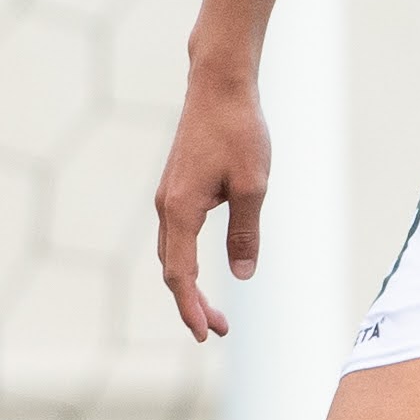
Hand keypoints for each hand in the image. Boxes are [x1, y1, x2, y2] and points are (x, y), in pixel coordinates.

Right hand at [152, 65, 270, 342]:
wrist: (219, 84)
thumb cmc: (238, 130)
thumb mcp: (252, 186)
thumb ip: (244, 233)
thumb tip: (242, 275)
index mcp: (181, 210)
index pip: (180, 274)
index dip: (191, 307)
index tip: (204, 334)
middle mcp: (167, 206)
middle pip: (172, 269)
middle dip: (191, 304)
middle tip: (217, 331)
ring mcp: (169, 196)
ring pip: (172, 253)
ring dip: (189, 285)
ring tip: (215, 311)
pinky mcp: (177, 186)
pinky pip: (177, 235)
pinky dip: (187, 261)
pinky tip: (205, 266)